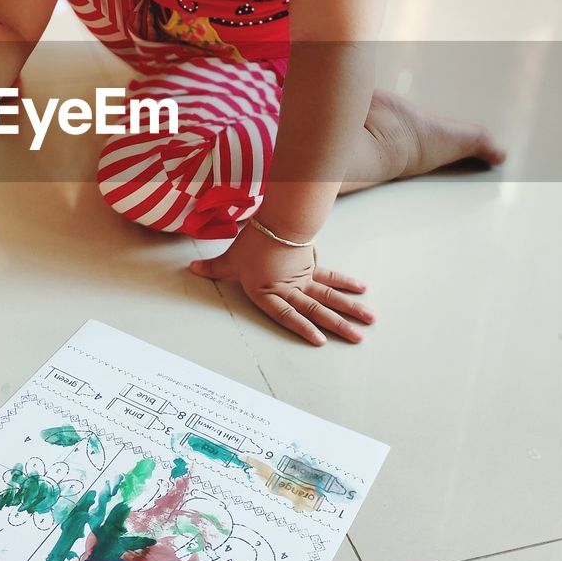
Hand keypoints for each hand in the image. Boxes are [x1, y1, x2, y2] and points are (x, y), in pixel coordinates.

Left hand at [189, 223, 373, 345]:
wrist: (275, 219)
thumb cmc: (251, 241)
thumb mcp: (229, 259)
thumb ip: (213, 269)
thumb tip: (192, 270)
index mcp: (267, 291)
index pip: (286, 314)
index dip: (302, 328)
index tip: (321, 341)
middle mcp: (288, 288)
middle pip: (316, 309)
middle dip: (338, 325)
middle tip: (358, 339)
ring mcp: (303, 277)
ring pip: (329, 295)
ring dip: (349, 308)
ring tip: (369, 321)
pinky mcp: (310, 264)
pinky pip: (330, 277)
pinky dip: (345, 283)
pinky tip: (361, 290)